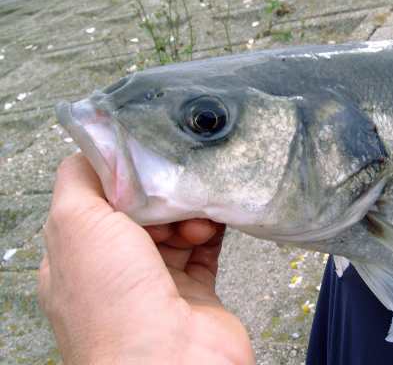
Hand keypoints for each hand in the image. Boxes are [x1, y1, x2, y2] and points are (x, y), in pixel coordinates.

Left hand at [38, 154, 253, 363]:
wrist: (169, 363)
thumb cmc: (114, 305)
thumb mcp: (76, 224)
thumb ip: (80, 180)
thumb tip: (95, 148)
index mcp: (76, 256)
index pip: (94, 200)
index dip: (117, 176)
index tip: (141, 155)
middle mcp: (113, 271)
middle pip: (137, 211)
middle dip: (158, 192)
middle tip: (174, 184)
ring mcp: (155, 282)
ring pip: (174, 226)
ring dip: (188, 210)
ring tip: (196, 212)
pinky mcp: (194, 290)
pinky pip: (205, 246)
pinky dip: (212, 227)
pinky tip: (216, 214)